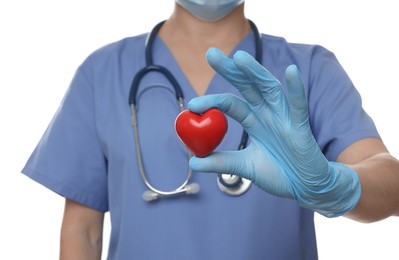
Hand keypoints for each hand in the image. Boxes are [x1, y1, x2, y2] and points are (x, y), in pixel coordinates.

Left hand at [188, 48, 360, 216]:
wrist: (305, 187)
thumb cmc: (278, 173)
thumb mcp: (244, 167)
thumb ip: (221, 162)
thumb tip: (192, 162)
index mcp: (253, 120)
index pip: (230, 103)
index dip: (212, 101)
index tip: (191, 105)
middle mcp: (267, 113)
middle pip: (247, 86)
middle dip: (230, 69)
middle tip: (211, 53)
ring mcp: (284, 117)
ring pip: (269, 89)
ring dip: (256, 73)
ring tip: (239, 58)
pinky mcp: (301, 127)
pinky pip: (299, 106)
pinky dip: (296, 89)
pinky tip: (291, 71)